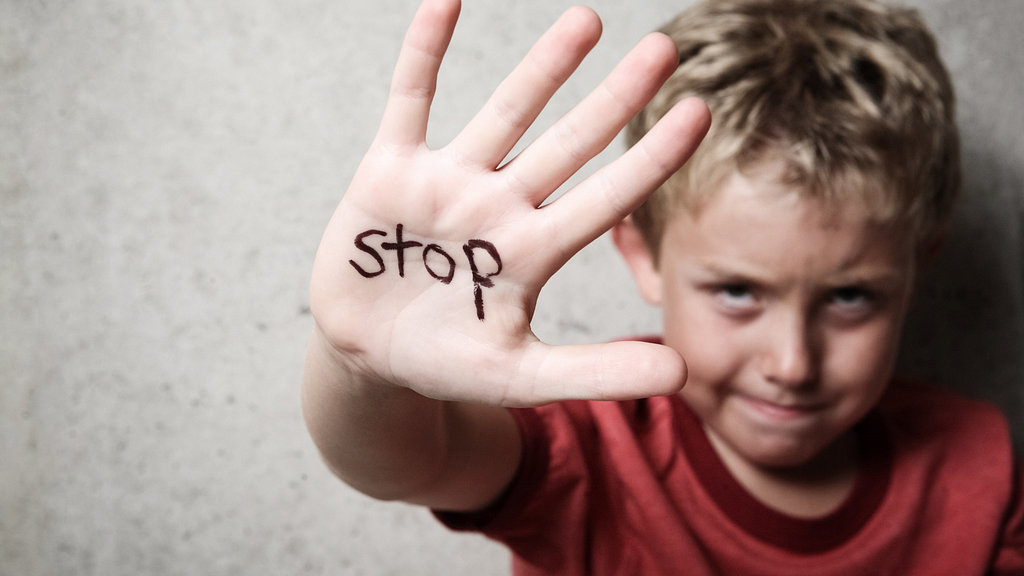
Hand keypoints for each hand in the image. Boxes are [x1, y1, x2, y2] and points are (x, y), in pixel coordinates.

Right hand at [310, 0, 709, 406]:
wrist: (366, 355)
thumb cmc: (446, 362)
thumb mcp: (519, 377)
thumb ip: (593, 373)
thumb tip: (682, 376)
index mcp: (533, 252)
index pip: (605, 197)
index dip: (650, 157)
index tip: (699, 112)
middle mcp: (499, 206)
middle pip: (567, 143)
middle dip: (614, 99)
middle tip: (664, 49)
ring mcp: (447, 184)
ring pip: (504, 114)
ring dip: (542, 68)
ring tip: (587, 20)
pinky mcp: (391, 170)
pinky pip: (410, 100)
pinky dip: (425, 53)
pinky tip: (446, 0)